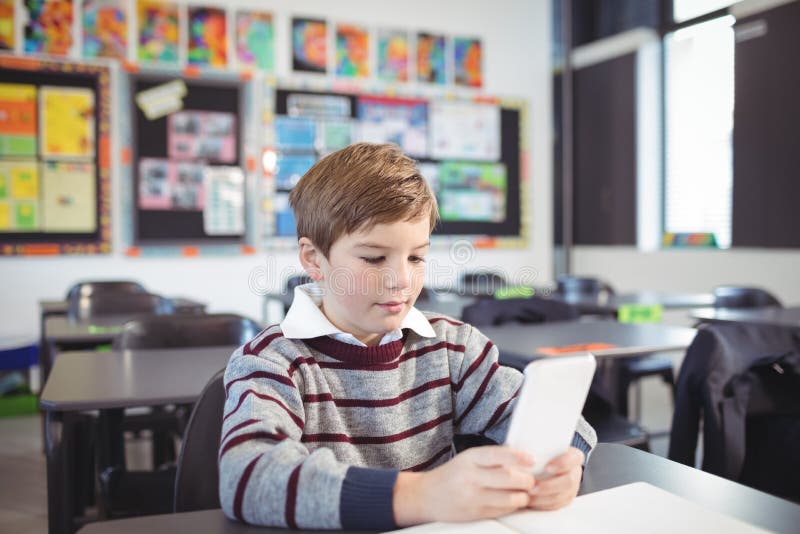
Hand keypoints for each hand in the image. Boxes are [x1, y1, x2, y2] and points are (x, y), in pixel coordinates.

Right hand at [393, 445, 534, 525]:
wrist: (426, 496)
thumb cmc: (453, 474)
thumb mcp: (468, 458)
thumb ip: (491, 458)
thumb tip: (523, 458)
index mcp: (470, 458)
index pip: (497, 454)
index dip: (518, 456)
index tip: (532, 459)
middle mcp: (471, 477)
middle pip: (508, 477)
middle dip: (526, 480)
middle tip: (532, 479)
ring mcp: (473, 497)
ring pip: (510, 498)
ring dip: (523, 496)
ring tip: (525, 492)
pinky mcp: (476, 514)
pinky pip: (503, 510)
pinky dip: (513, 506)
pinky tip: (513, 501)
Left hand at [527, 447, 583, 510]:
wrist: (538, 464)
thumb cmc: (538, 453)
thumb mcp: (538, 447)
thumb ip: (535, 450)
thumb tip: (523, 454)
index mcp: (573, 456)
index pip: (574, 458)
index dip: (562, 463)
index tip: (547, 467)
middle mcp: (575, 472)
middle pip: (568, 481)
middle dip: (549, 486)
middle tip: (532, 488)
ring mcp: (572, 488)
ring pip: (562, 496)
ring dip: (544, 498)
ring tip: (528, 495)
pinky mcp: (564, 500)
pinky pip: (556, 505)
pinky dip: (542, 504)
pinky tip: (531, 501)